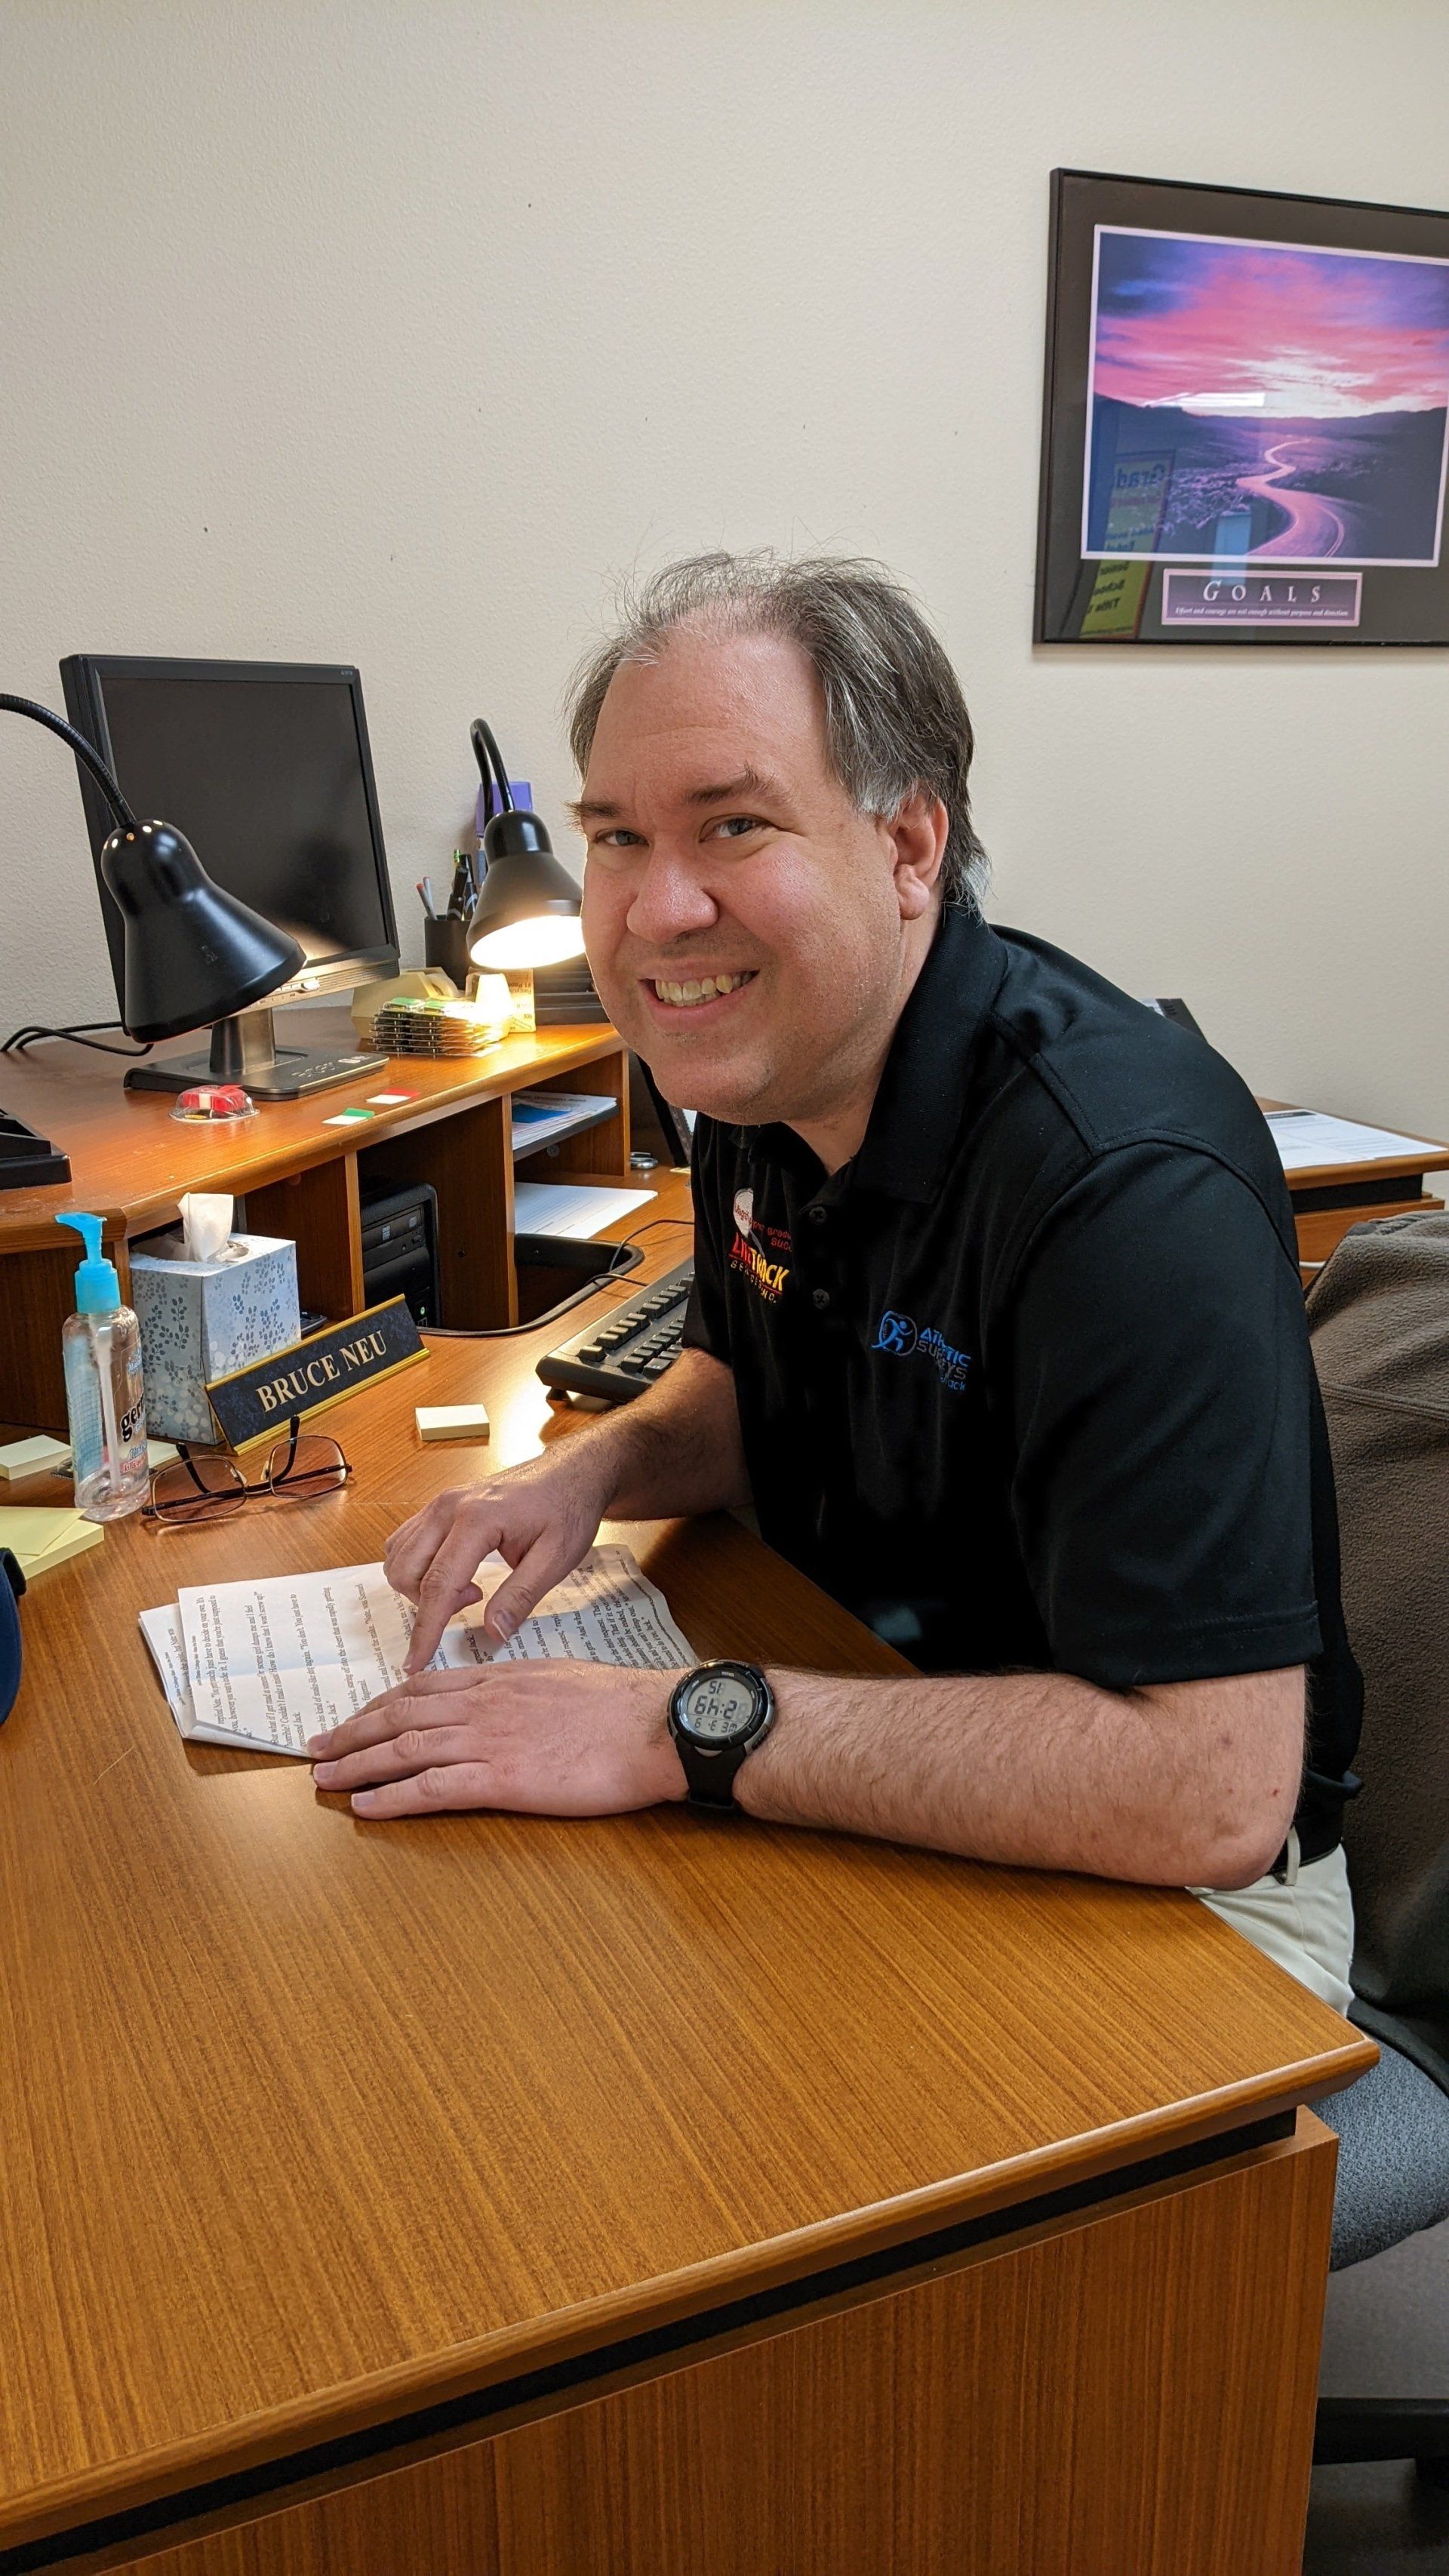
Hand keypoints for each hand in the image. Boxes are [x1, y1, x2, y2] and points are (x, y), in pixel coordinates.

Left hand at [308, 1662, 687, 1818]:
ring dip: (357, 1763)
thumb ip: (526, 1691)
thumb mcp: (564, 1681)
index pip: (423, 1688)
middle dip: (352, 1731)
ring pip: (404, 1748)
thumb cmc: (622, 1707)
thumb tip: (514, 1702)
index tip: (357, 1716)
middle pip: (399, 1714)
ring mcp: (489, 1740)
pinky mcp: (501, 1779)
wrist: (654, 1724)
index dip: (381, 1703)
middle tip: (316, 1746)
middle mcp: (483, 1704)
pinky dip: (392, 1797)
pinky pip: (432, 1788)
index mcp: (499, 1680)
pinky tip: (365, 1806)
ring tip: (324, 1777)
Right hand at [386, 1447, 612, 1671]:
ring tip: (469, 1588)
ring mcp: (440, 1503)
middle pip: (406, 1571)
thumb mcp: (556, 1559)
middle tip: (474, 1602)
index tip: (416, 1662)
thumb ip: (521, 1597)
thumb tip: (493, 1632)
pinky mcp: (440, 1505)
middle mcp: (448, 1507)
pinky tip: (456, 1572)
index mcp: (477, 1519)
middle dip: (427, 1604)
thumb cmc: (567, 1509)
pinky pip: (407, 1541)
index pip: (438, 1585)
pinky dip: (418, 1567)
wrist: (571, 1472)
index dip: (425, 1630)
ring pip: (399, 1556)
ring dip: (421, 1585)